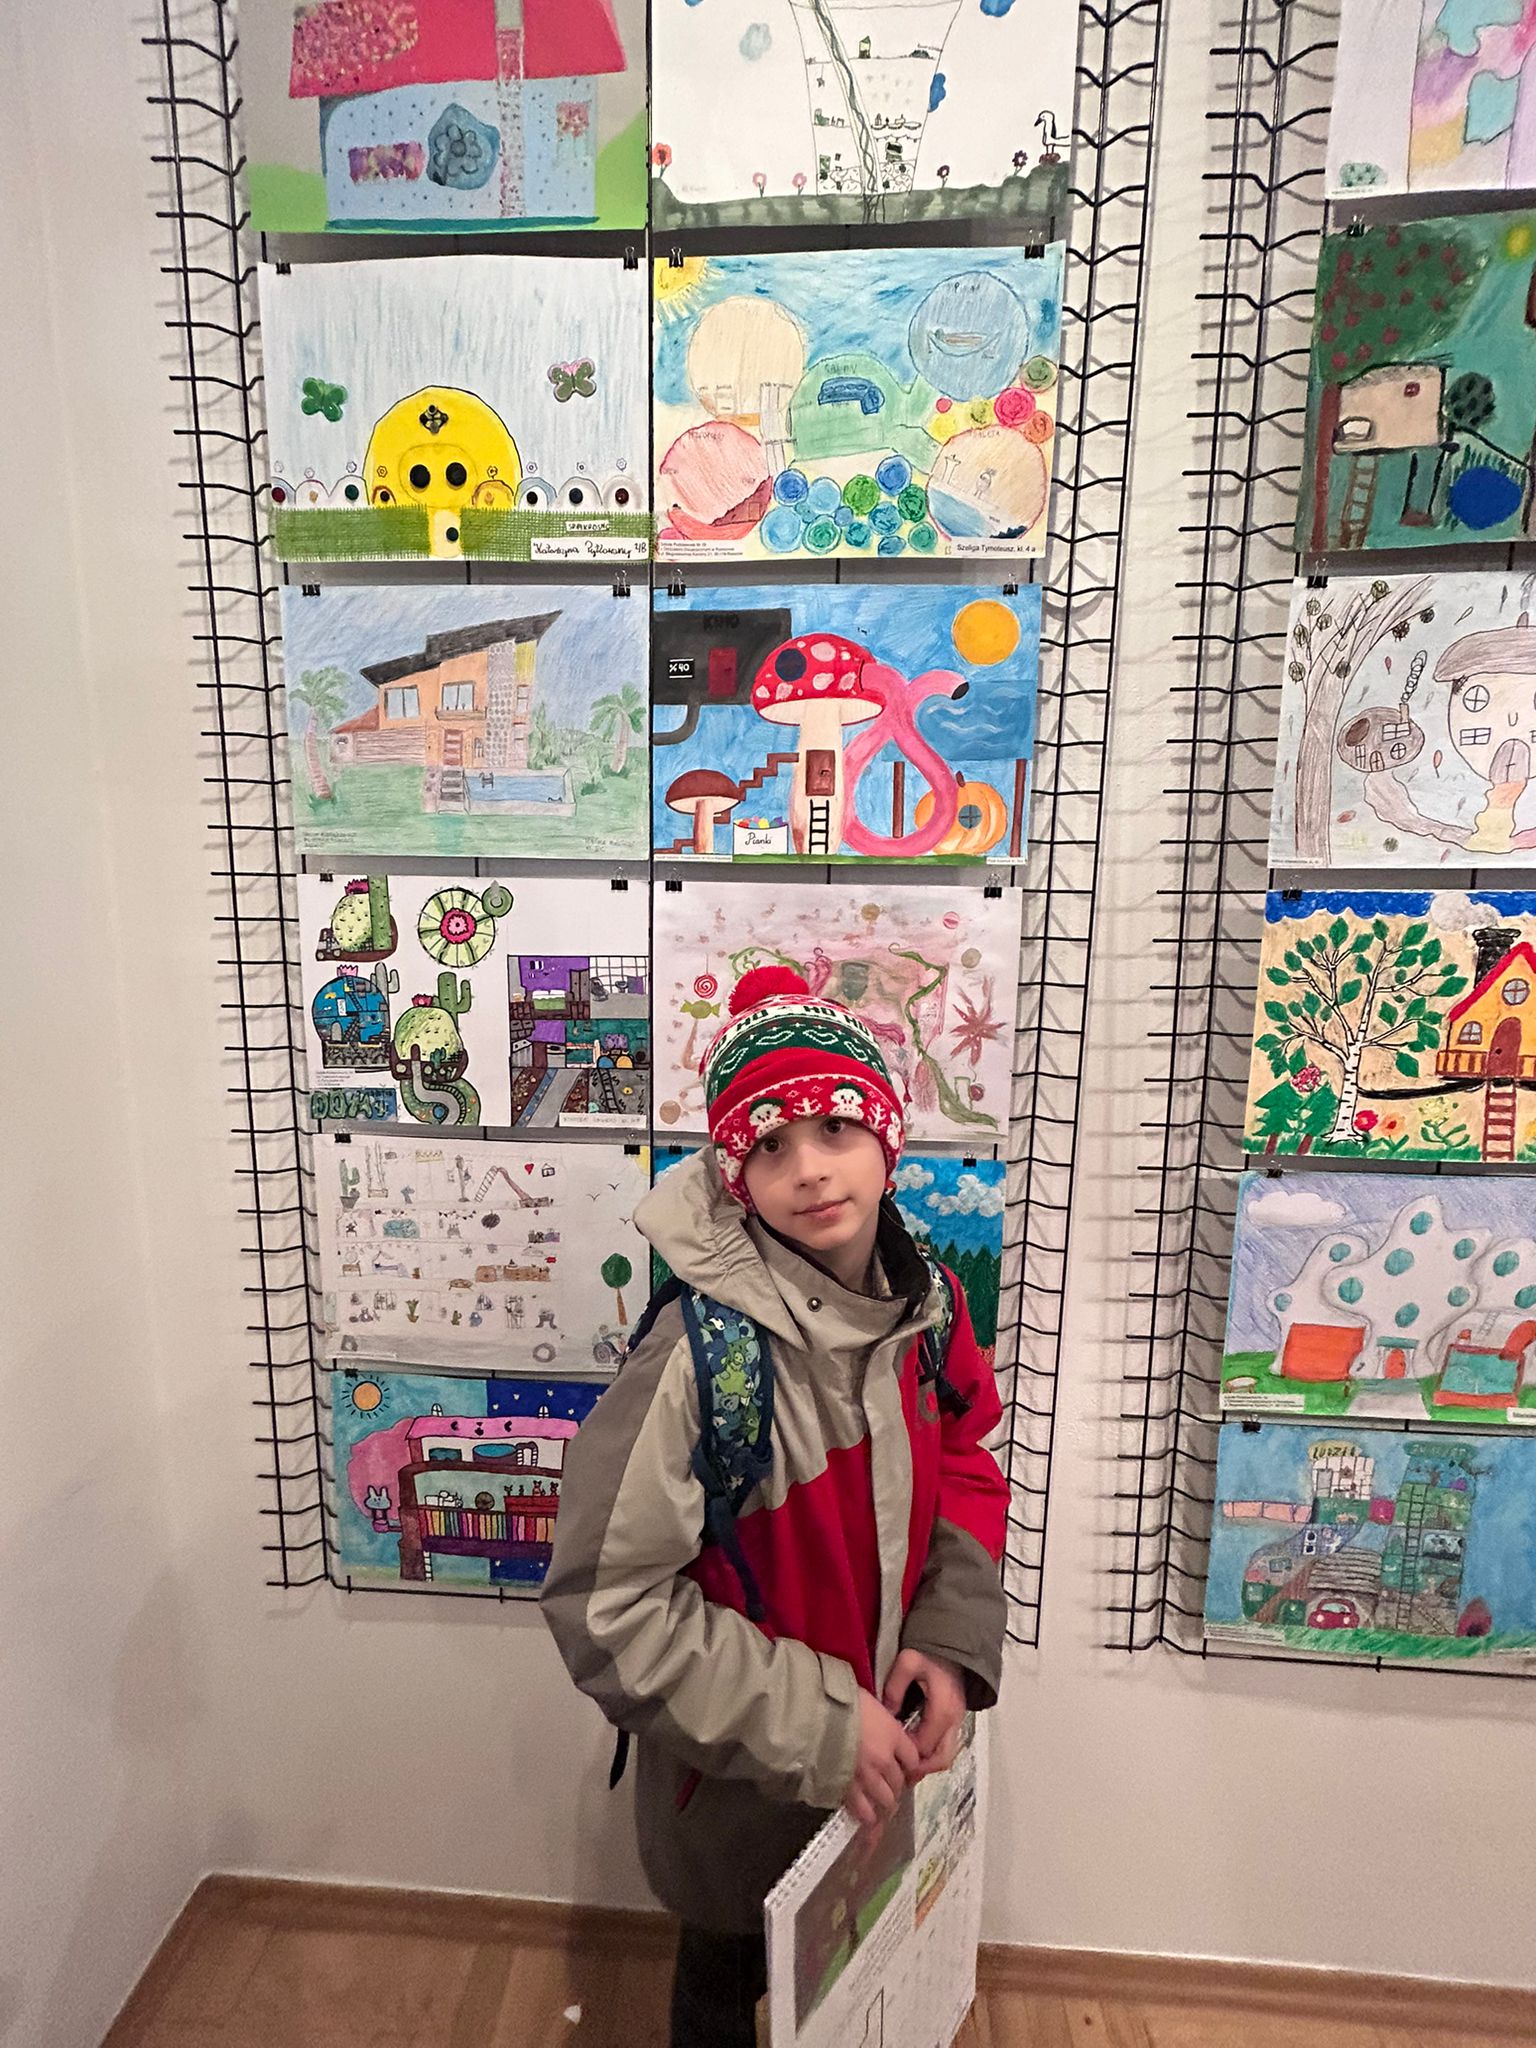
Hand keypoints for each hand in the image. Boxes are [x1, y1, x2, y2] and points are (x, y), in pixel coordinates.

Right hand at [842, 1690, 920, 1832]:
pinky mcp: (848, 1790)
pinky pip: (863, 1810)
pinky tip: (867, 1817)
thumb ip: (879, 1719)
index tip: (903, 1765)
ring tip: (878, 1803)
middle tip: (888, 1784)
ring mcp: (867, 1777)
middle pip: (899, 1782)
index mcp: (892, 1735)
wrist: (814, 1716)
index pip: (913, 1758)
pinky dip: (866, 1815)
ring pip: (886, 1799)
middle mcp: (885, 1759)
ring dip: (884, 1802)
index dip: (908, 1764)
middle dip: (895, 1785)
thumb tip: (880, 1725)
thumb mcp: (868, 1701)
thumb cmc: (838, 1701)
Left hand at [882, 1649, 966, 1781]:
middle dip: (920, 1769)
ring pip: (945, 1756)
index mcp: (942, 1710)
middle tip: (898, 1770)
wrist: (953, 1645)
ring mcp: (957, 1722)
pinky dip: (931, 1754)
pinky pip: (945, 1746)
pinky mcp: (955, 1721)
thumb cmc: (930, 1653)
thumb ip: (894, 1687)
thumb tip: (887, 1713)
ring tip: (904, 1765)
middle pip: (941, 1759)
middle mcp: (953, 1720)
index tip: (888, 1756)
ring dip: (926, 1763)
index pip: (925, 1746)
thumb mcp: (907, 1662)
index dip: (907, 1756)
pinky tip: (913, 1751)